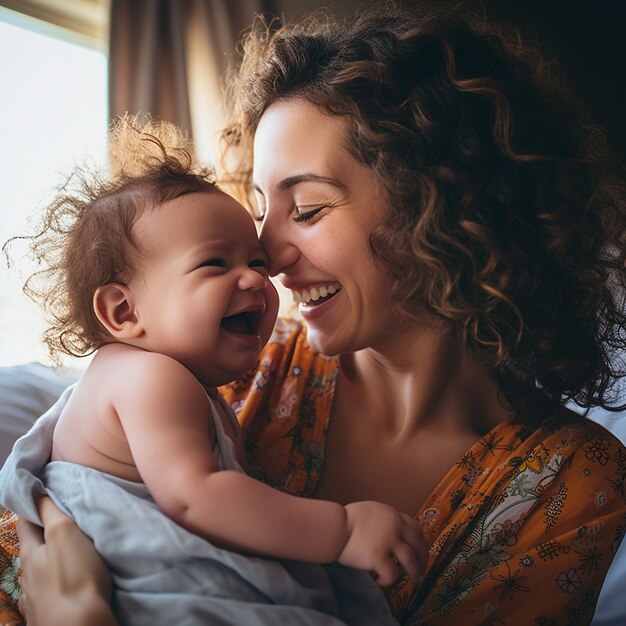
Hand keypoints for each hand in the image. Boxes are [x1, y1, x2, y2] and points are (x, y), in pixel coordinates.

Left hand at [16, 496, 115, 625]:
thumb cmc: (74, 576)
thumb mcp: (64, 532)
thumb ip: (50, 512)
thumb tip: (36, 491)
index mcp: (29, 553)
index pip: (25, 524)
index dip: (33, 509)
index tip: (45, 498)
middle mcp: (26, 576)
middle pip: (31, 550)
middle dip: (43, 538)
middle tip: (64, 527)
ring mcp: (33, 599)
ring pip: (38, 574)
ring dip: (49, 564)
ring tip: (68, 558)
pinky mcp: (44, 616)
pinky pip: (46, 596)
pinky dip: (53, 587)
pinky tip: (62, 588)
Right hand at [338, 501, 427, 586]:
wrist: (333, 526)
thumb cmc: (345, 520)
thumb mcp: (371, 511)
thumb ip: (385, 520)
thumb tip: (393, 534)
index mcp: (393, 514)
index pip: (416, 529)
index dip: (421, 543)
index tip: (421, 554)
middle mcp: (395, 526)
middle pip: (418, 546)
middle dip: (423, 562)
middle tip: (421, 573)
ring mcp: (388, 541)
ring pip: (411, 562)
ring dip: (414, 574)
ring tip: (413, 582)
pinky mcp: (379, 557)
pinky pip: (392, 575)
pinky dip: (388, 581)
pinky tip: (379, 581)